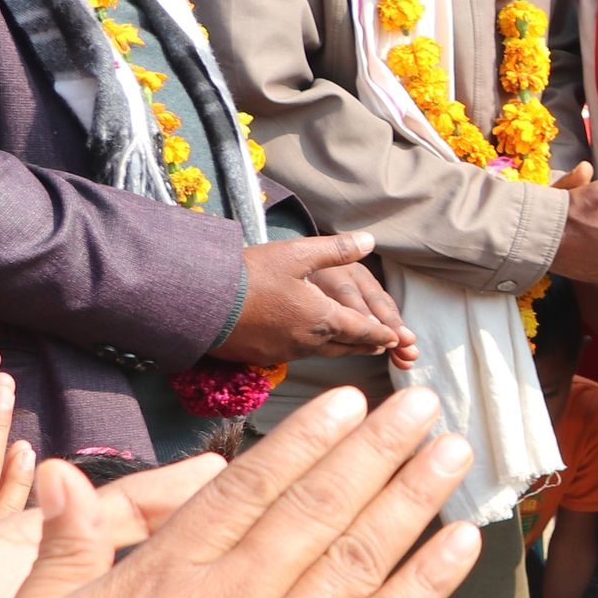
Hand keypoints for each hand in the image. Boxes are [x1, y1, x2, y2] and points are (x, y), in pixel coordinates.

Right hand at [0, 386, 485, 597]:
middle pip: (318, 509)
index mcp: (161, 579)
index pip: (246, 490)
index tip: (348, 406)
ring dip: (412, 498)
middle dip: (374, 450)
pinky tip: (464, 546)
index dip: (302, 443)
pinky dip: (426, 586)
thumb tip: (60, 477)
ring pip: (361, 558)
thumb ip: (61, 553)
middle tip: (422, 406)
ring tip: (454, 454)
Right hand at [214, 234, 409, 366]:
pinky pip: (297, 355)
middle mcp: (309, 342)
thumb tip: (370, 240)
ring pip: (323, 353)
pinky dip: (313, 351)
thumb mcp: (296, 254)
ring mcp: (284, 353)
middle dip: (366, 344)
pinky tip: (310, 344)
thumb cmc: (250, 275)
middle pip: (346, 347)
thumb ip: (336, 250)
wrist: (200, 302)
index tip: (397, 338)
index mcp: (323, 318)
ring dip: (341, 349)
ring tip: (353, 346)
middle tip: (382, 345)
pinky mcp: (263, 357)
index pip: (363, 330)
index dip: (382, 333)